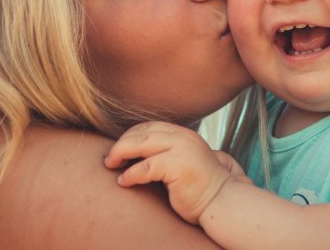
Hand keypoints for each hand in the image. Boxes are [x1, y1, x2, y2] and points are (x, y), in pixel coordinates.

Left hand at [104, 121, 243, 223]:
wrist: (221, 202)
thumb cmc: (198, 188)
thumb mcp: (182, 162)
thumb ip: (165, 153)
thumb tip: (133, 154)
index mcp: (184, 134)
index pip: (149, 126)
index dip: (130, 135)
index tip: (118, 149)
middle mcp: (183, 137)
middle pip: (142, 132)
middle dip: (121, 144)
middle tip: (109, 159)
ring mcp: (182, 149)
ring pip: (140, 144)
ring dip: (120, 154)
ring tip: (110, 165)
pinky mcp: (178, 166)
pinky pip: (145, 167)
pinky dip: (130, 174)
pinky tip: (123, 182)